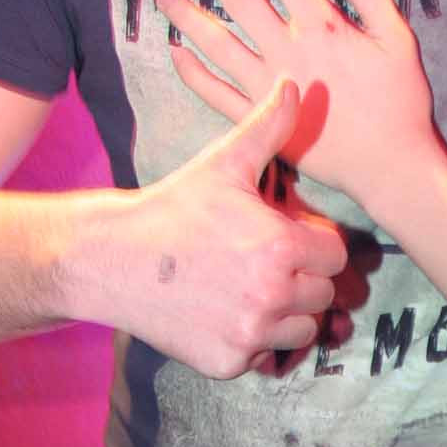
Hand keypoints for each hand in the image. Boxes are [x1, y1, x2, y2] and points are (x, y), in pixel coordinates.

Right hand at [103, 80, 347, 376]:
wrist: (111, 260)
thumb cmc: (172, 209)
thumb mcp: (222, 163)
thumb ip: (267, 128)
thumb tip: (294, 84)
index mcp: (281, 247)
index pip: (335, 254)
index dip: (315, 242)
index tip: (287, 235)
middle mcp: (271, 295)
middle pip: (324, 295)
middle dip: (304, 277)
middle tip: (267, 261)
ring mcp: (250, 333)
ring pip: (303, 329)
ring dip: (287, 312)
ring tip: (251, 287)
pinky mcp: (229, 362)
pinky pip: (267, 355)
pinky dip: (255, 339)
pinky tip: (227, 311)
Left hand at [156, 0, 438, 221]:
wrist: (392, 165)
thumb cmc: (402, 101)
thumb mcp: (400, 39)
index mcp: (323, 27)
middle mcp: (288, 52)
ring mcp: (268, 87)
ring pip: (216, 43)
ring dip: (187, 13)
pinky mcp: (260, 120)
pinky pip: (216, 93)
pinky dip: (192, 73)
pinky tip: (175, 51)